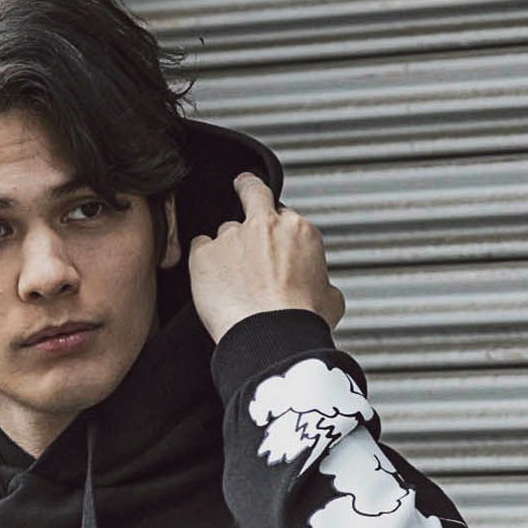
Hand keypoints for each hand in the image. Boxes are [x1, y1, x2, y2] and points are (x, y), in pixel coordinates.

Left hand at [188, 173, 345, 344]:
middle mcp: (265, 227)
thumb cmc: (300, 323)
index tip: (273, 240)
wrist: (271, 339)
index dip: (277, 230)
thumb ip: (323, 285)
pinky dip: (202, 262)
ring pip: (224, 231)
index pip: (285, 216)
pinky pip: (198, 247)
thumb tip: (324, 291)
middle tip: (243, 187)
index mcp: (299, 232)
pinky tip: (209, 281)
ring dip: (225, 250)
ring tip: (229, 280)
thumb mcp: (330, 301)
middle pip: (253, 193)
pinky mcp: (204, 255)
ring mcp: (232, 237)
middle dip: (248, 188)